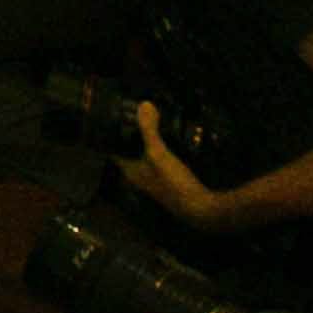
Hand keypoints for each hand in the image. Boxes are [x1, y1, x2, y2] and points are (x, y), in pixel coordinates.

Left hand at [118, 100, 226, 233]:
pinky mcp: (169, 180)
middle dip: (131, 133)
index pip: (113, 149)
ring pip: (144, 155)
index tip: (113, 114)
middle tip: (133, 111)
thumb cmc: (173, 182)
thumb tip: (143, 104)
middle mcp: (138, 176)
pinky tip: (167, 136)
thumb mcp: (159, 153)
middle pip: (129, 151)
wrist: (201, 208)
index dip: (112, 133)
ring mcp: (154, 179)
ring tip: (150, 119)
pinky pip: (159, 159)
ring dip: (146, 140)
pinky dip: (159, 147)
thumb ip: (149, 130)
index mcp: (130, 171)